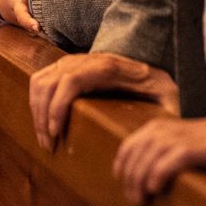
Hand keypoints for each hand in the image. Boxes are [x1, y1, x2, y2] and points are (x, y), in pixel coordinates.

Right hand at [29, 52, 178, 150]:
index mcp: (108, 67)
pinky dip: (36, 101)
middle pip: (49, 82)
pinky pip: (41, 79)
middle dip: (42, 115)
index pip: (70, 81)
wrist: (153, 68)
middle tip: (49, 145)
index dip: (57, 106)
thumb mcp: (169, 97)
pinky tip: (45, 122)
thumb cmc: (159, 86)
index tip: (56, 134)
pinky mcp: (68, 68)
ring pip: (40, 80)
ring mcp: (75, 62)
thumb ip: (169, 109)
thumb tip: (165, 131)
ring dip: (36, 110)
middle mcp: (86, 60)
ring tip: (46, 137)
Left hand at [112, 117, 205, 204]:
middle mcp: (192, 127)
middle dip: (131, 167)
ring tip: (139, 197)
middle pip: (146, 140)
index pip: (147, 131)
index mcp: (191, 126)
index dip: (128, 151)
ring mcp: (202, 135)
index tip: (120, 173)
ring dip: (141, 173)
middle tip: (130, 194)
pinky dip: (160, 170)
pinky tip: (155, 187)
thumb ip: (197, 152)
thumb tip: (175, 172)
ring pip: (156, 148)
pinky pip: (177, 155)